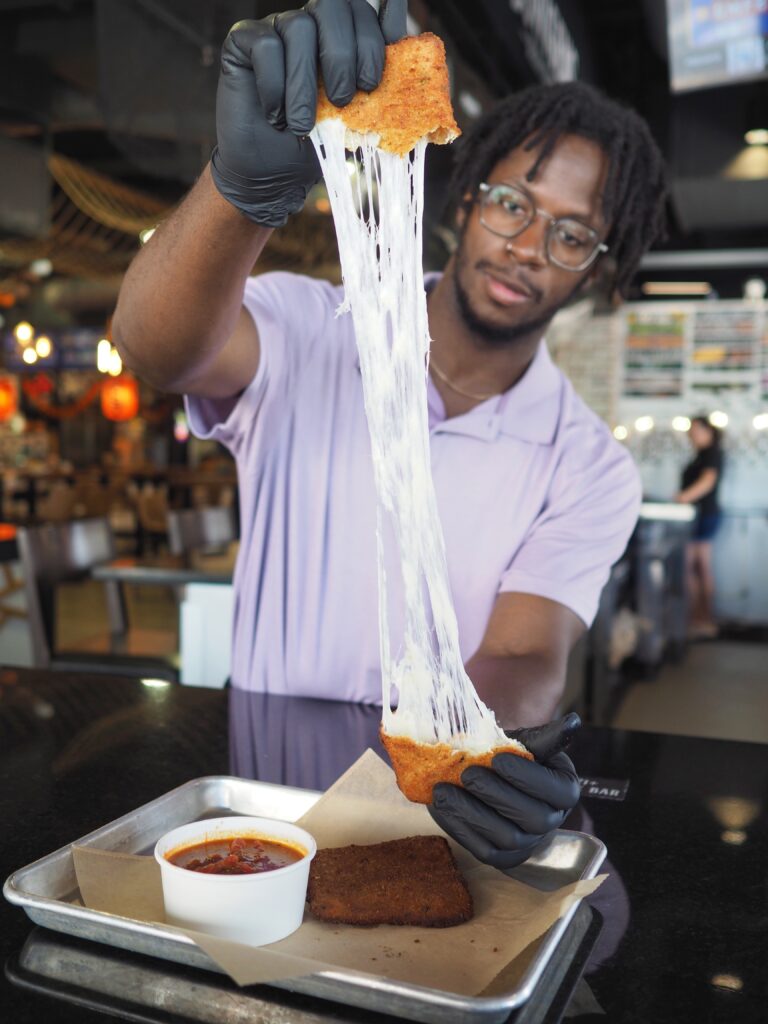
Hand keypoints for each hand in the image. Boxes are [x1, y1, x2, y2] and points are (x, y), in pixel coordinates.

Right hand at [211, 0, 406, 226]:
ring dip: (304, 84)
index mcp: (346, 37)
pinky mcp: (245, 41)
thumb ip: (381, 90)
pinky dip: (274, 85)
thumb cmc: (318, 145)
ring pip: (298, 27)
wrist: (274, 173)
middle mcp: (313, 24)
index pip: (366, 12)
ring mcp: (279, 28)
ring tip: (303, 125)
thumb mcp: (357, 119)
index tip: (372, 80)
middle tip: (344, 101)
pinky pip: (265, 45)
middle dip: (343, 55)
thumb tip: (408, 66)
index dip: (372, 37)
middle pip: (332, 6)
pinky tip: (276, 115)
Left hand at [428, 714, 581, 871]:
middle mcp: (551, 822)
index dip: (527, 777)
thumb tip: (573, 722)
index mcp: (564, 791)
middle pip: (532, 818)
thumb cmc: (512, 756)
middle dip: (497, 795)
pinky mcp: (502, 857)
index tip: (498, 759)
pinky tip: (443, 808)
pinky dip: (461, 829)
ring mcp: (527, 843)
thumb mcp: (527, 743)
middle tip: (468, 774)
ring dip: (472, 814)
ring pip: (506, 837)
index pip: (555, 790)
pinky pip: (484, 849)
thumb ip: (546, 737)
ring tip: (445, 792)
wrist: (490, 776)